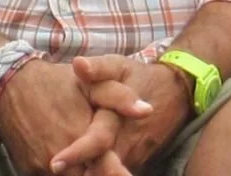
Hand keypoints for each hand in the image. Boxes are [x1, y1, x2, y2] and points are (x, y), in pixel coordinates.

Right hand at [0, 57, 152, 175]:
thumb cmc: (55, 83)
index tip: (126, 171)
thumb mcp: (90, 83)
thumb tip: (148, 111)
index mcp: (84, 138)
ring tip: (87, 162)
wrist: (8, 83)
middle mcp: (63, 160)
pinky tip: (72, 164)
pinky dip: (65, 171)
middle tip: (111, 165)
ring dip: (82, 172)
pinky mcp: (29, 169)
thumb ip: (120, 97)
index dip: (118, 172)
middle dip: (101, 172)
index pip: (110, 169)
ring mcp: (43, 167)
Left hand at [50, 56, 192, 174]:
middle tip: (54, 169)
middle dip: (80, 170)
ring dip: (88, 172)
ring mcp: (133, 155)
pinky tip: (84, 168)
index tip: (56, 163)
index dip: (76, 153)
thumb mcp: (119, 65)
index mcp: (117, 119)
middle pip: (102, 166)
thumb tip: (78, 64)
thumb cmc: (140, 76)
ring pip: (108, 171)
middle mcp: (126, 144)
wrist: (176, 92)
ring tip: (61, 171)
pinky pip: (115, 169)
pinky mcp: (137, 161)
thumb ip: (98, 68)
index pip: (97, 142)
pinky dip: (99, 170)